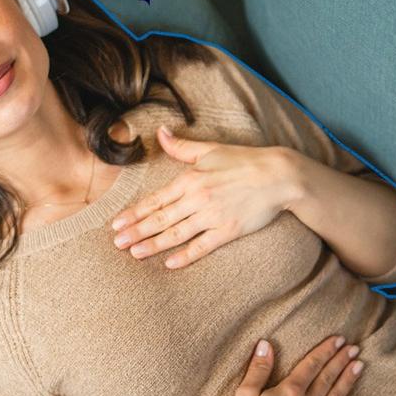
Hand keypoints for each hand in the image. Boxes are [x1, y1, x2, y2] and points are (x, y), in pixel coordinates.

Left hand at [111, 125, 299, 268]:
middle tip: (117, 243)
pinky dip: (185, 256)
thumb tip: (159, 131)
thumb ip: (181, 146)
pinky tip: (170, 263)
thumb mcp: (210, 149)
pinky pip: (202, 246)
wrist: (279, 176)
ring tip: (134, 253)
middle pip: (160, 219)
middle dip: (136, 231)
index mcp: (190, 179)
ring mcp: (212, 216)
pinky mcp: (228, 230)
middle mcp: (197, 199)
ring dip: (153, 245)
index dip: (134, 212)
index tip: (116, 223)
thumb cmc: (245, 160)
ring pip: (176, 234)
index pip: (155, 199)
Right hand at [227, 335, 367, 395]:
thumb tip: (266, 344)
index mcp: (289, 392)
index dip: (325, 350)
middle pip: (327, 378)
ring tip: (359, 366)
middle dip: (341, 361)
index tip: (338, 339)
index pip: (311, 365)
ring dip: (348, 381)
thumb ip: (258, 370)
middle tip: (354, 347)